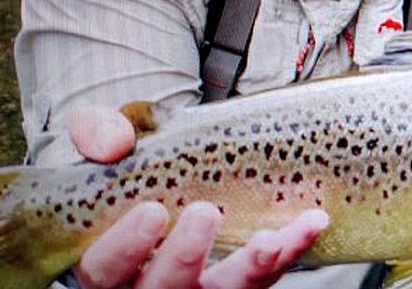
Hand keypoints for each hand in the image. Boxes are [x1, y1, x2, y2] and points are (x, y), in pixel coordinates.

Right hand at [66, 106, 328, 288]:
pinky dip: (292, 251)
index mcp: (106, 262)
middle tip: (206, 214)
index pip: (105, 269)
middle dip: (184, 256)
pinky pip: (266, 277)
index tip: (153, 212)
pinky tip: (312, 224)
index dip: (126, 248)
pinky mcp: (240, 283)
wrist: (171, 178)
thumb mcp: (105, 146)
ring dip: (251, 268)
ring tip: (271, 239)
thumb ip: (98, 137)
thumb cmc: (130, 172)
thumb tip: (113, 143)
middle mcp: (148, 285)